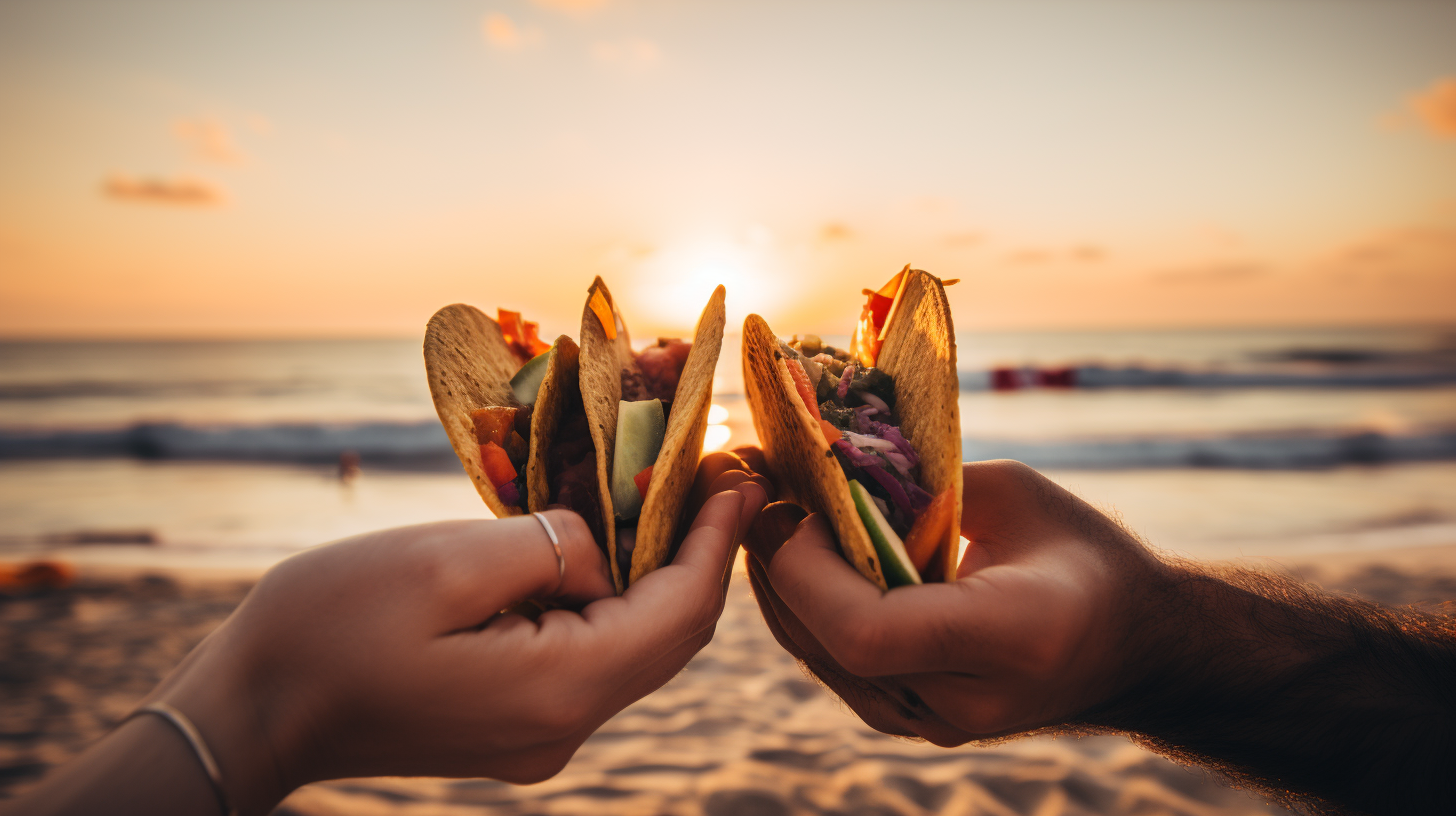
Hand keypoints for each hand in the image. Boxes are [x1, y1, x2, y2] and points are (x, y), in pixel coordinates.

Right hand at [15, 452, 769, 815]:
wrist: (251, 712)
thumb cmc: (327, 628)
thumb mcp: (441, 562)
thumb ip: (547, 545)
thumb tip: (602, 546)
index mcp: (556, 690)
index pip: (678, 613)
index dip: (719, 543)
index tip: (742, 477)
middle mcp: (563, 726)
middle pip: (670, 636)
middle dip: (702, 554)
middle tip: (721, 478)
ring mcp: (539, 732)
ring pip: (634, 645)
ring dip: (659, 573)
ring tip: (672, 497)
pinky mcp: (513, 722)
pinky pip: (590, 654)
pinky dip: (612, 599)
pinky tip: (607, 545)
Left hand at [743, 459, 1170, 744]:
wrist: (1131, 649)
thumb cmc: (1084, 555)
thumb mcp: (1019, 496)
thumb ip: (926, 485)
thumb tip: (831, 466)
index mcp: (1010, 639)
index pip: (867, 631)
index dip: (810, 571)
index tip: (797, 505)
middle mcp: (966, 700)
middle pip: (829, 646)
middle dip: (777, 566)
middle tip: (754, 493)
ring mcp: (935, 723)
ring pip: (818, 658)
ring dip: (779, 585)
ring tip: (761, 515)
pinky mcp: (913, 720)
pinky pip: (834, 664)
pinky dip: (803, 608)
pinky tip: (791, 558)